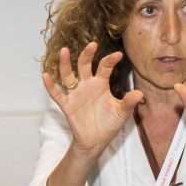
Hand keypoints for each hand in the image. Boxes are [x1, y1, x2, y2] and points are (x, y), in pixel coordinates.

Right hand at [42, 42, 143, 157]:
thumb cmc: (109, 123)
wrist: (96, 141)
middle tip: (92, 44)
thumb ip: (128, 102)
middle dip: (87, 55)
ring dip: (65, 63)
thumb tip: (139, 93)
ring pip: (68, 75)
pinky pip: (57, 94)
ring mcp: (76, 94)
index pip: (104, 67)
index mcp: (101, 84)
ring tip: (64, 50)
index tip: (118, 55)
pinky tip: (46, 75)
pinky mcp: (67, 105)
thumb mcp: (122, 113)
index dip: (110, 60)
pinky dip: (50, 85)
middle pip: (84, 65)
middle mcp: (87, 85)